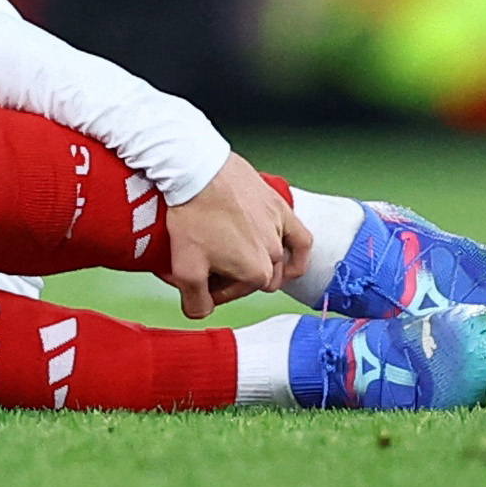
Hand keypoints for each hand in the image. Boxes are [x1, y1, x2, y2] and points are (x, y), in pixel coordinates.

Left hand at [164, 153, 312, 318]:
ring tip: (241, 262)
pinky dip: (298, 253)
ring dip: (260, 265)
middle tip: (212, 269)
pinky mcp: (280, 209)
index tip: (199, 282)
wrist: (199, 173)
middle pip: (257, 280)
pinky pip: (301, 239)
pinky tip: (290, 258)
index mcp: (255, 273)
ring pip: (278, 262)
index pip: (236, 294)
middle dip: (235, 279)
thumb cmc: (193, 216)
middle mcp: (274, 253)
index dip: (214, 291)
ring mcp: (280, 231)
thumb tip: (201, 313)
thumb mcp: (184, 270)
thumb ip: (195, 302)